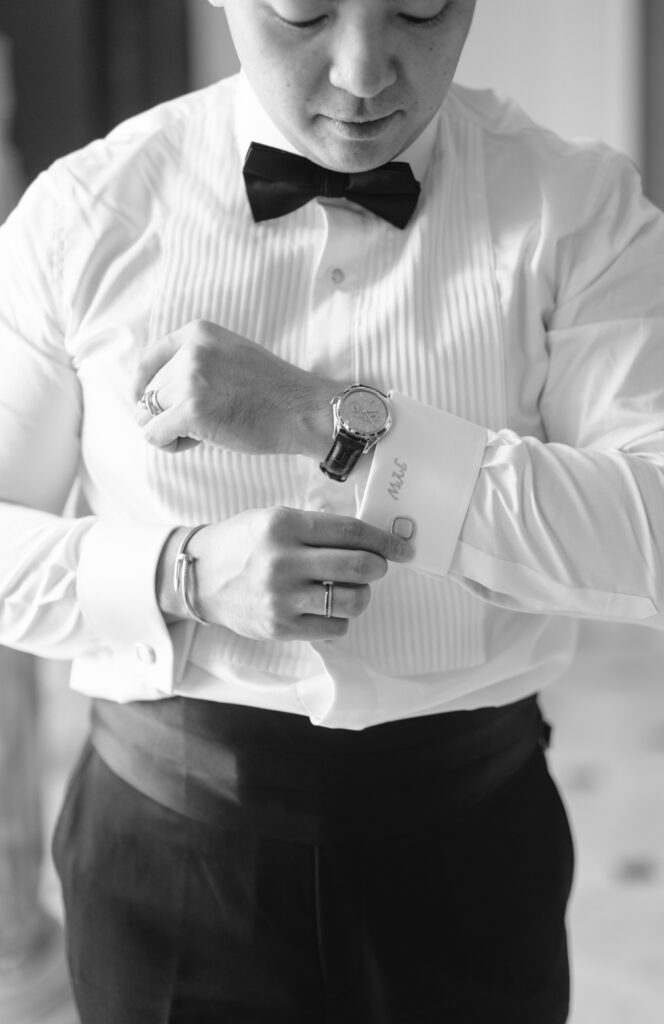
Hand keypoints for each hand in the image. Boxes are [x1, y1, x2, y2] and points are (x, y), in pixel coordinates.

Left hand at [133, 319, 338, 456]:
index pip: (147, 361)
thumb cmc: (271, 392)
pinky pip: (154, 434)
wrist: (302, 410)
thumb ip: (194, 362)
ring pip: (146, 414)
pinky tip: (196, 443)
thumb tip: (149, 391)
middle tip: (200, 423)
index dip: (141, 388)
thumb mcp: (230, 355)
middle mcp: (191, 351)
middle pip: (148, 392)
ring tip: (200, 433)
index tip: (147, 404)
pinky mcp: (191, 410)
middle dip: (166, 413)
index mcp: (198, 333)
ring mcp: (190, 379)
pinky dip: (169, 445)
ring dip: (168, 430)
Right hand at [159, 508, 412, 640]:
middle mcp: (284, 561)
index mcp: (286, 526)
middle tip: (377, 567)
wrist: (199, 577)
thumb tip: (370, 538)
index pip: (352, 531)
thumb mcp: (275, 519)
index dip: (385, 541)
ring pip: (352, 600)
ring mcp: (282, 598)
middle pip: (359, 566)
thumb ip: (318, 527)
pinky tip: (326, 607)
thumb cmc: (244, 543)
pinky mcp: (280, 627)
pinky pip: (335, 627)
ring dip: (361, 594)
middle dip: (379, 567)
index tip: (403, 548)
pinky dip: (340, 618)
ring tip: (348, 588)